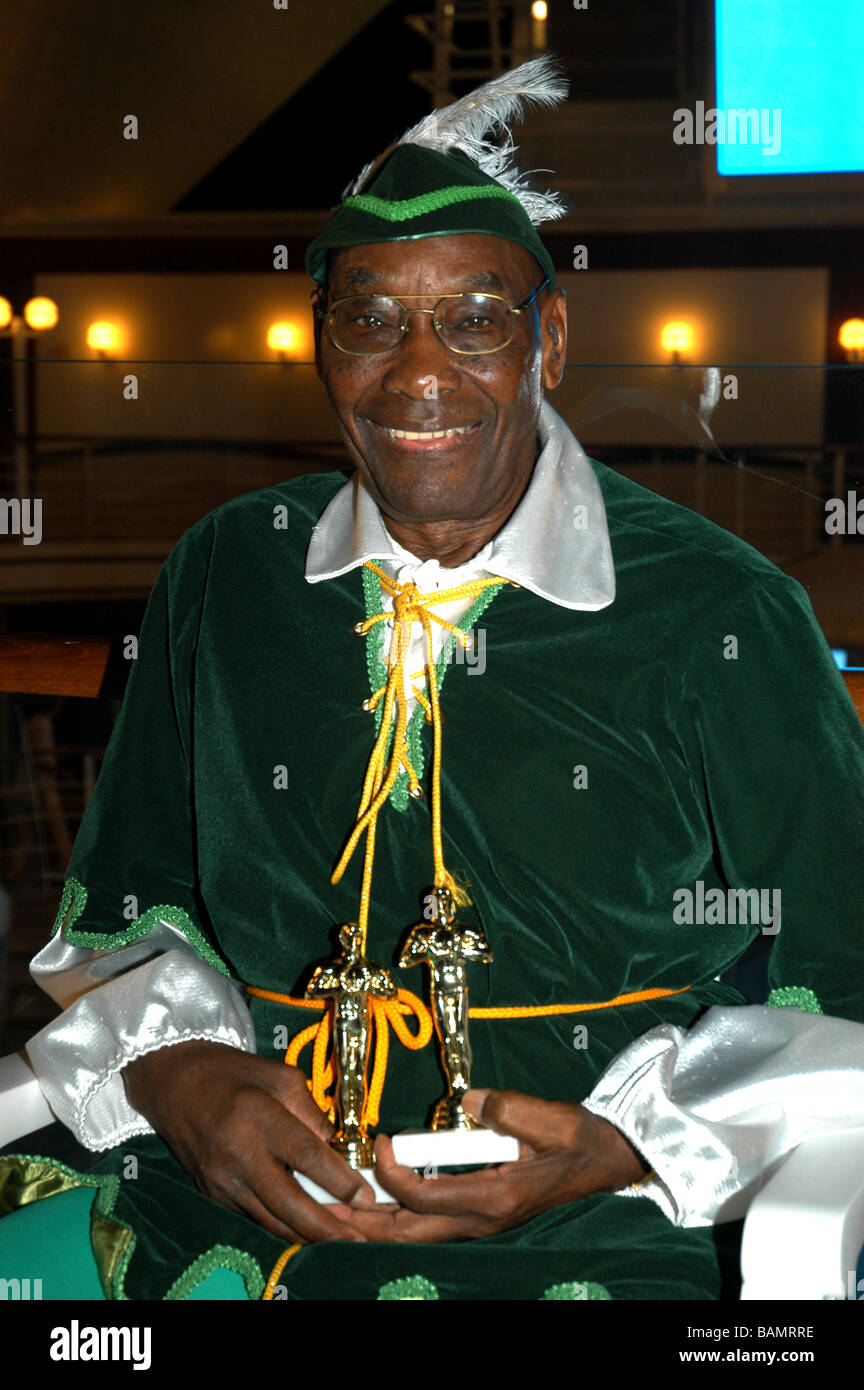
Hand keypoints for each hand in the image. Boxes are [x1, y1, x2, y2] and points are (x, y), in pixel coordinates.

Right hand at [122, 1040, 375, 1243]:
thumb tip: (338, 1147)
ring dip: (306, 1234)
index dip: (339, 1180)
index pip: (306, 1156)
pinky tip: (305, 1229)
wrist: (174, 1084)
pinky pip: (254, 1217)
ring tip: (339, 1240)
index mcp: (257, 1117)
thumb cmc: (232, 1072)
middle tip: (357, 1239)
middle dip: (326, 1226)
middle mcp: (237, 1155)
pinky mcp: (213, 1195)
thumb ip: (312, 1112)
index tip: (365, 1195)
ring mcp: (222, 1181)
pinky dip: (281, 1226)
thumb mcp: (280, 1076)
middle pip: (288, 1203)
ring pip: (270, 1221)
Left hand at [328, 1088, 649, 1242]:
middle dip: (361, 1222)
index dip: (391, 1173)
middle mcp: (479, 1219)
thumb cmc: (578, 1140)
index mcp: (493, 1198)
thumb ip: (507, 1109)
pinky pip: (427, 1220)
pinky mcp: (477, 1212)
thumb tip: (467, 1100)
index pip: (424, 1196)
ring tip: (334, 1208)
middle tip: (322, 1206)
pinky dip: (395, 1215)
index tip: (378, 1141)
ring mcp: (477, 1221)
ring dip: (372, 1223)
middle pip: (406, 1231)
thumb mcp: (550, 1118)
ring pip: (413, 1232)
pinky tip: (372, 1203)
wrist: (605, 1162)